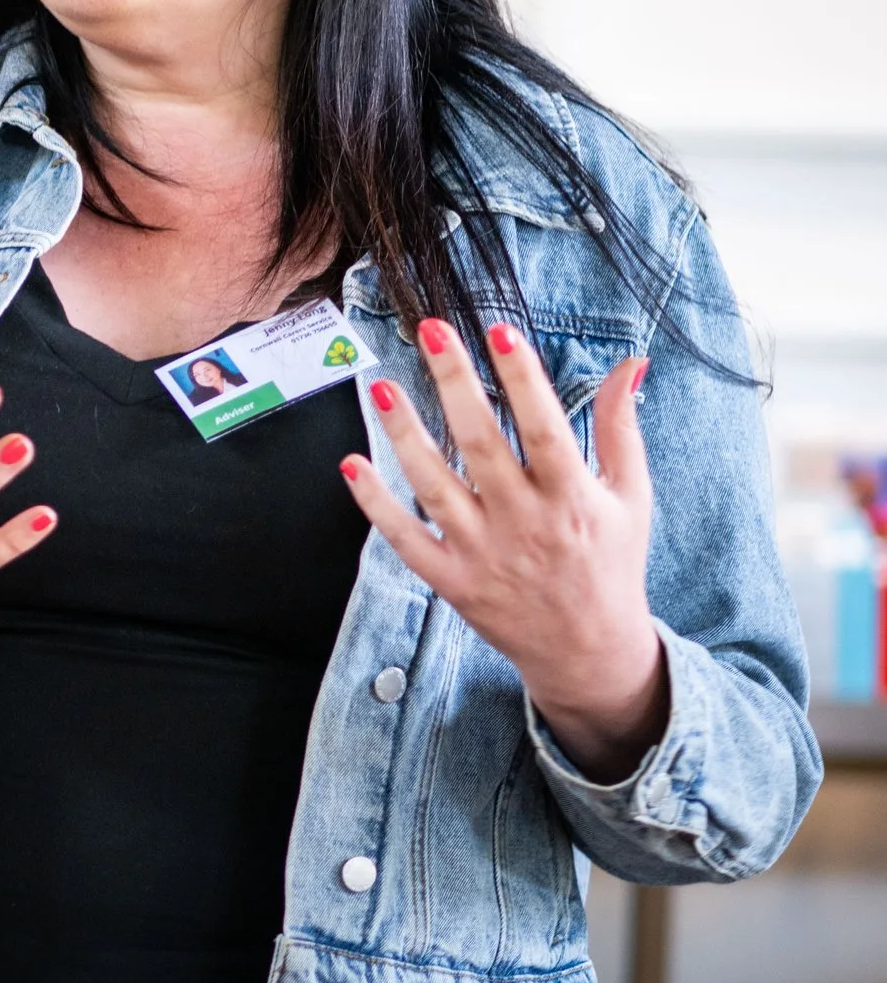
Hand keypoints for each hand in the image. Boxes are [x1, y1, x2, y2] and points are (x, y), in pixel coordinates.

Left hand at [343, 318, 665, 781]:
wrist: (589, 651)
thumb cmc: (610, 560)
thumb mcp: (630, 495)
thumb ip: (621, 427)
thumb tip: (631, 362)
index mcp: (573, 499)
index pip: (545, 428)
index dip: (522, 379)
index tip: (498, 331)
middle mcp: (526, 523)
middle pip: (481, 444)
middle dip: (455, 383)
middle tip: (430, 330)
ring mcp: (483, 554)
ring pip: (435, 485)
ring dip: (405, 435)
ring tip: (381, 385)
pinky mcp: (451, 580)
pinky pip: (405, 538)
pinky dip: (376, 505)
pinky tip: (352, 464)